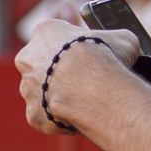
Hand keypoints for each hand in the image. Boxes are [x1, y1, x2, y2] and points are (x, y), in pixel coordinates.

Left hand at [15, 18, 141, 134]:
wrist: (91, 88)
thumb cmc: (105, 56)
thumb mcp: (123, 39)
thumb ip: (115, 41)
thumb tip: (121, 48)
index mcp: (46, 32)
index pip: (58, 37)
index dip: (77, 47)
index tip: (92, 55)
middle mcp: (28, 58)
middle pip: (44, 65)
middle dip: (63, 73)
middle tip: (89, 80)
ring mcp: (28, 89)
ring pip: (45, 93)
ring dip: (62, 96)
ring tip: (89, 101)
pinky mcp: (34, 115)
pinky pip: (48, 117)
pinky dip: (63, 118)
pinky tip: (82, 115)